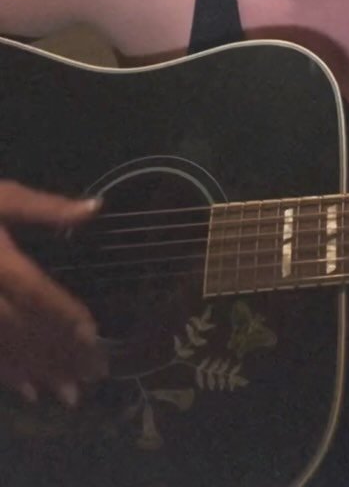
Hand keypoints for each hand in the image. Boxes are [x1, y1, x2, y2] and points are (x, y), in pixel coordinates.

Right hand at [0, 181, 106, 403]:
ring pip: (6, 348)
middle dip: (60, 352)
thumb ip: (44, 208)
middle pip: (24, 328)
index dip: (64, 314)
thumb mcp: (3, 198)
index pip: (34, 292)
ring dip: (39, 371)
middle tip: (96, 375)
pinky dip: (7, 374)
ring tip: (71, 393)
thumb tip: (95, 208)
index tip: (95, 335)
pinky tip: (29, 390)